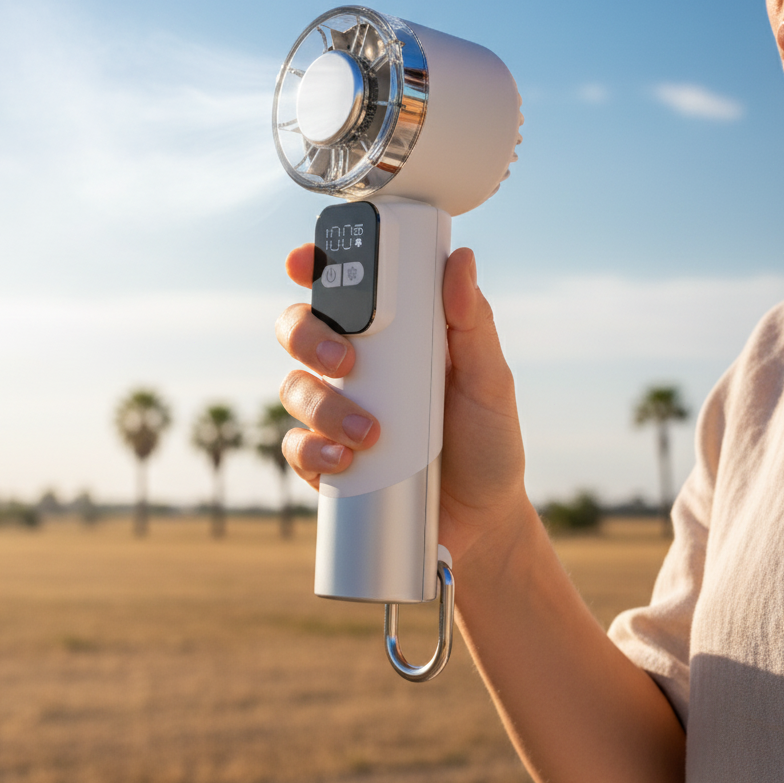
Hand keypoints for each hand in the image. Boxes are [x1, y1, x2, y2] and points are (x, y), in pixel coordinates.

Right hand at [276, 244, 527, 562]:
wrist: (483, 521)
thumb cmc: (487, 440)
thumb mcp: (489, 379)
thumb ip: (474, 323)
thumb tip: (462, 260)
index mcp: (391, 336)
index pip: (343, 289)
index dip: (313, 266)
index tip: (302, 262)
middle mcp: (356, 367)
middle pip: (300, 330)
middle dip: (307, 335)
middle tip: (342, 358)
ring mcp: (336, 413)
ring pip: (294, 387)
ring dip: (321, 405)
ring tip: (369, 432)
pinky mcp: (327, 460)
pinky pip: (296, 446)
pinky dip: (313, 450)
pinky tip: (345, 461)